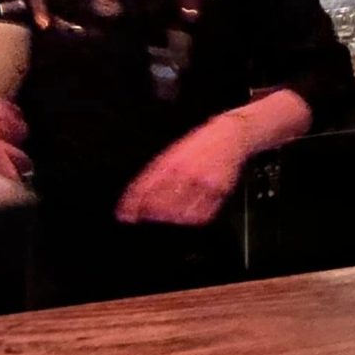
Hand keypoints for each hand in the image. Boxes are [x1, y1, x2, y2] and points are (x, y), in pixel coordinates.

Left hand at [115, 113, 249, 226]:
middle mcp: (185, 173)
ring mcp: (203, 183)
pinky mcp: (219, 191)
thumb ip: (155, 172)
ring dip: (169, 218)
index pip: (144, 187)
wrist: (231, 135)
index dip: (131, 204)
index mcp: (170, 162)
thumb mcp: (173, 152)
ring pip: (180, 212)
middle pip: (160, 203)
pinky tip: (186, 216)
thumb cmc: (199, 144)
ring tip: (164, 217)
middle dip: (149, 213)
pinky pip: (202, 214)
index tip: (123, 215)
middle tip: (144, 217)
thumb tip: (136, 195)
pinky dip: (190, 219)